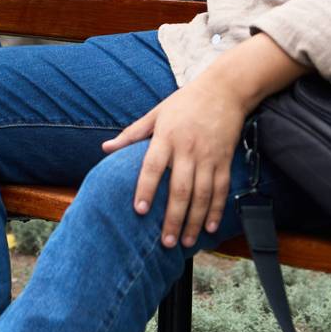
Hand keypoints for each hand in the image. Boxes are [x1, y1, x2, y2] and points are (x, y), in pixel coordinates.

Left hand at [102, 76, 248, 247]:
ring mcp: (209, 156)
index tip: (140, 210)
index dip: (146, 188)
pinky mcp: (225, 160)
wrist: (225, 89)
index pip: (153, 166)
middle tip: (165, 241)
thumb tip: (105, 148)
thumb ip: (131, 134)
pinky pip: (221, 190)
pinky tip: (209, 228)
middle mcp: (188, 149)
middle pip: (180, 188)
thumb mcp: (156, 113)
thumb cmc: (185, 102)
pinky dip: (216, 210)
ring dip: (194, 221)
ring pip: (202, 194)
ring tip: (184, 242)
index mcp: (167, 137)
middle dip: (173, 217)